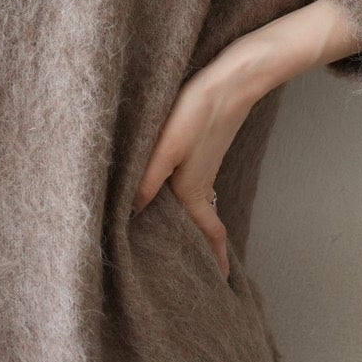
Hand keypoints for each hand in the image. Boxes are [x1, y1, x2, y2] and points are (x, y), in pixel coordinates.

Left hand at [130, 59, 255, 279]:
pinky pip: (196, 187)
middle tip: (198, 269)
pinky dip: (190, 201)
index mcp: (192, 191)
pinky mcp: (203, 151)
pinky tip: (174, 193)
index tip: (222, 281)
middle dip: (201, 247)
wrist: (231, 80)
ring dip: (195, 224)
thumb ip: (145, 181)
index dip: (215, 258)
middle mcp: (200, 184)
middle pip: (202, 224)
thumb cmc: (196, 112)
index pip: (208, 233)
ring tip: (184, 239)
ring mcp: (204, 167)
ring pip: (198, 205)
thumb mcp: (164, 149)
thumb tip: (131, 212)